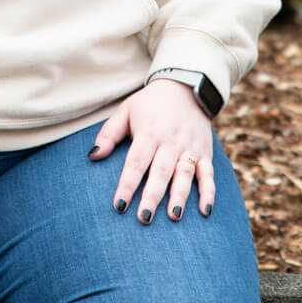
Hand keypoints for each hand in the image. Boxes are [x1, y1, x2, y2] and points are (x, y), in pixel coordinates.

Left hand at [87, 78, 214, 222]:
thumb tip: (93, 155)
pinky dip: (208, 192)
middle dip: (152, 196)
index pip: (136, 162)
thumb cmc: (149, 103)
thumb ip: (109, 134)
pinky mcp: (205, 151)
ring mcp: (189, 147)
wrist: (184, 85)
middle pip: (160, 171)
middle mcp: (170, 141)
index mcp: (148, 132)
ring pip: (185, 174)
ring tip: (174, 216)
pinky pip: (208, 174)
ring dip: (180, 195)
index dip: (127, 184)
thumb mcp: (126, 110)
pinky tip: (205, 211)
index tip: (119, 205)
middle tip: (144, 217)